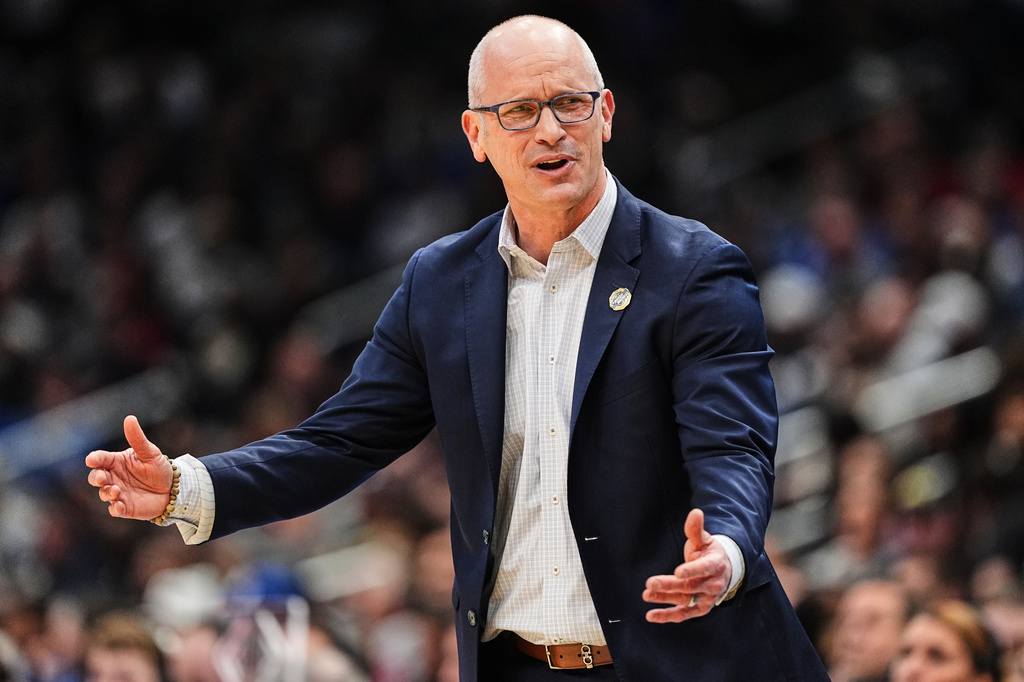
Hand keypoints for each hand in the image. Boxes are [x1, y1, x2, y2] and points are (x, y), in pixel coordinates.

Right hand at [86, 415, 172, 519]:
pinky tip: (119, 506)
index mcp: (116, 462)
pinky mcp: (125, 507)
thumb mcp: (150, 452)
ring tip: (116, 490)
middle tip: (101, 477)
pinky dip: (115, 508)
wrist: (173, 488)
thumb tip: (129, 418)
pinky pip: (115, 510)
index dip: (95, 459)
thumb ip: (137, 438)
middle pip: (96, 477)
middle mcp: (113, 477)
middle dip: (96, 477)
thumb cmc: (158, 468)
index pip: (100, 459)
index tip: (92, 460)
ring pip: (104, 493)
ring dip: (107, 492)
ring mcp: (118, 493)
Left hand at [643, 508, 732, 622]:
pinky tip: (651, 615)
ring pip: (684, 600)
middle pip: (689, 586)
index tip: (677, 572)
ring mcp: (706, 599)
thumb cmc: (709, 553)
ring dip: (664, 599)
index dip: (691, 570)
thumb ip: (696, 529)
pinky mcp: (699, 609)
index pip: (704, 569)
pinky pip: (683, 614)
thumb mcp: (704, 540)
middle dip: (669, 585)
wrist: (723, 572)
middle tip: (650, 583)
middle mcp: (712, 584)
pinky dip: (667, 616)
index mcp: (715, 565)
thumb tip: (695, 512)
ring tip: (646, 594)